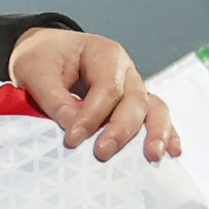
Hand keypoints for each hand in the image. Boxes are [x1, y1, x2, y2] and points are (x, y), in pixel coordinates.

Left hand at [11, 27, 179, 160]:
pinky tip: (172, 151)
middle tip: (102, 152)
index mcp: (104, 53)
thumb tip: (73, 127)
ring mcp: (132, 87)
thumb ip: (54, 99)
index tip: (72, 138)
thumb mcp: (36, 72)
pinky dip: (166, 132)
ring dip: (155, 132)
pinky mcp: (132, 104)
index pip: (107, 88)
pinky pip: (154, 116)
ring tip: (153, 155)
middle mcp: (125, 70)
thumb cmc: (42, 59)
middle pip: (134, 100)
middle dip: (121, 129)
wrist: (45, 53)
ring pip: (153, 108)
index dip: (92, 115)